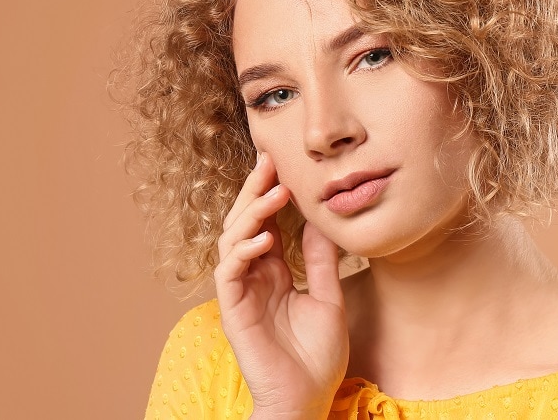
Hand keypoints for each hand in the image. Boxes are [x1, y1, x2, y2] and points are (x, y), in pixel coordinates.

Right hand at [214, 153, 348, 418]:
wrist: (307, 398)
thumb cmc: (317, 355)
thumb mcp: (328, 297)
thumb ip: (321, 261)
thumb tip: (321, 221)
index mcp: (274, 272)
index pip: (267, 224)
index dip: (271, 194)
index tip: (284, 165)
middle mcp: (254, 276)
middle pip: (246, 223)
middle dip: (256, 191)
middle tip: (270, 161)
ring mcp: (241, 291)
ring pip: (232, 240)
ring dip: (252, 215)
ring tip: (276, 193)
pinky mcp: (232, 309)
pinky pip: (229, 272)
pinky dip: (243, 252)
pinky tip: (264, 239)